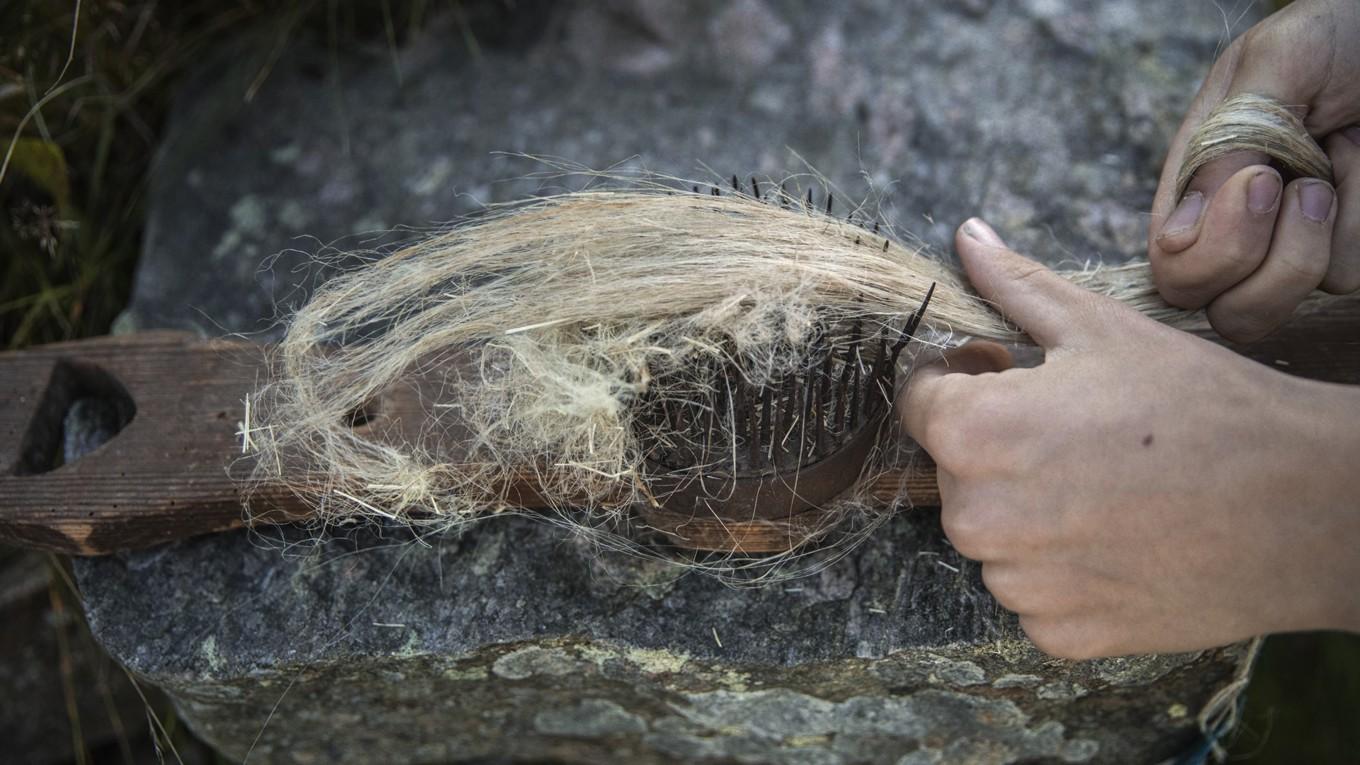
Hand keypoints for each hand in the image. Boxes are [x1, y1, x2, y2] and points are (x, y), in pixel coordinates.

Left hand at [900, 218, 1359, 658]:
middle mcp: (976, 517)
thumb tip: (966, 237)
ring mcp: (1016, 583)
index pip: (917, 399)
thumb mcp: (1102, 328)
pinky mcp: (1058, 634)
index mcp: (973, 433)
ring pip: (991, 535)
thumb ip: (1013, 286)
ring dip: (1027, 510)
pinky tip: (1122, 537)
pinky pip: (1031, 592)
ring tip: (1108, 484)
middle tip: (1078, 430)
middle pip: (953, 469)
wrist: (1308, 508)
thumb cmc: (1204, 407)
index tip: (1006, 371)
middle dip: (997, 444)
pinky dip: (1063, 569)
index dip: (960, 376)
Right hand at [1149, 0, 1359, 342]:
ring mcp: (1287, 246)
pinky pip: (1344, 279)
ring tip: (1339, 158)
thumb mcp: (1270, 68)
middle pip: (1226, 311)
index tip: (1261, 179)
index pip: (1173, 270)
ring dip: (1323, 233)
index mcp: (1191, 189)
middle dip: (1269, 266)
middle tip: (1305, 189)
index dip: (1213, 251)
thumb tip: (1175, 238)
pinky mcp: (1339, 251)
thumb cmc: (1328, 38)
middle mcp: (1232, 230)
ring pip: (1286, 303)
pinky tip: (1358, 169)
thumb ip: (1221, 146)